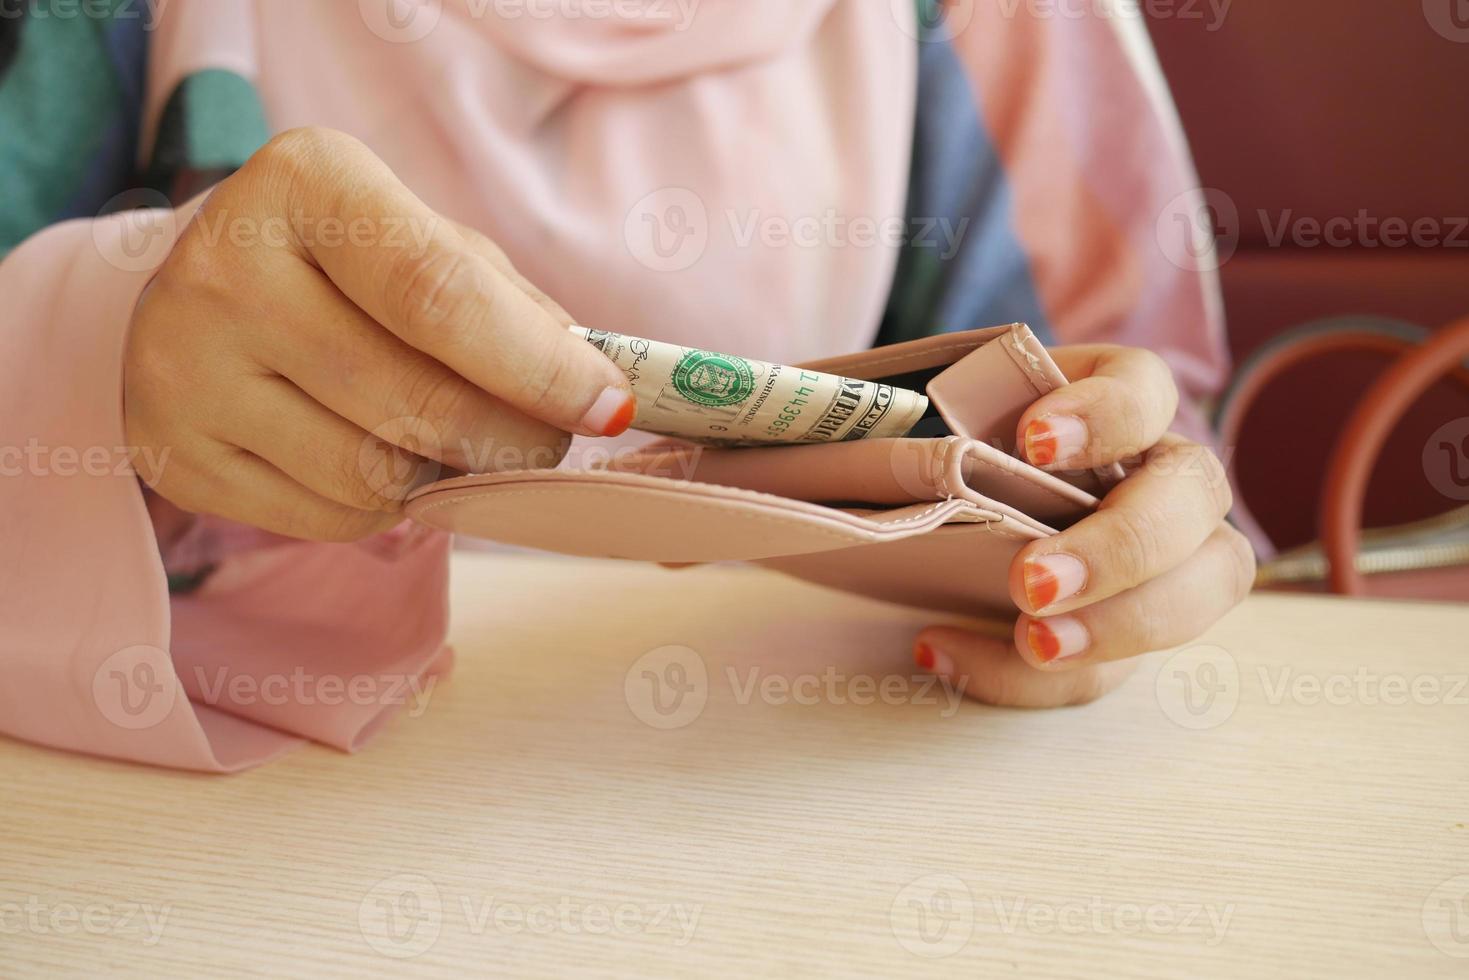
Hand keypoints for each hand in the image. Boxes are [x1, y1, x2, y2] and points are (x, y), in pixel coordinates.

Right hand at [125, 128, 635, 540]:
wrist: (208, 294)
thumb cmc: (351, 266)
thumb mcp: (428, 243)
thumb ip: (511, 309)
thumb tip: (599, 395)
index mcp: (305, 185)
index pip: (439, 295)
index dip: (538, 366)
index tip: (607, 407)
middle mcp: (225, 269)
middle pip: (414, 400)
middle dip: (512, 439)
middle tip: (547, 443)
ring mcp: (183, 366)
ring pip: (373, 475)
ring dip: (445, 475)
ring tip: (453, 441)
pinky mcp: (171, 451)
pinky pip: (328, 519)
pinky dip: (386, 507)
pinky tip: (383, 458)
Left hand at [913, 345, 1255, 705]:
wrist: (967, 505)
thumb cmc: (967, 448)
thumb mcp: (947, 414)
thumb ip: (924, 412)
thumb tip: (859, 419)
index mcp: (1119, 402)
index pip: (1145, 389)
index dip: (1106, 414)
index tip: (1034, 443)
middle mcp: (1162, 474)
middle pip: (1192, 499)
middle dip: (1119, 547)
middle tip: (1031, 581)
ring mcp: (1168, 556)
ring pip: (1196, 591)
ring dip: (1118, 627)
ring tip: (1033, 645)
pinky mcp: (1131, 628)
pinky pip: (1109, 667)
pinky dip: (1029, 676)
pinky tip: (946, 653)